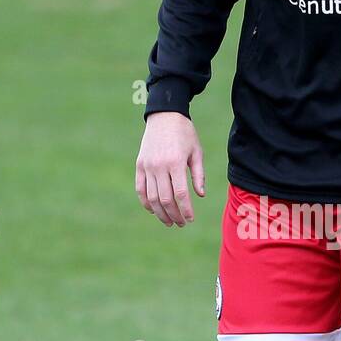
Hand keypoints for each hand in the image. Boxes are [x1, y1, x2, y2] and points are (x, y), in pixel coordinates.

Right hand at [135, 112, 204, 226]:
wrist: (164, 115)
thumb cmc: (185, 133)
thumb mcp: (196, 152)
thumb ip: (198, 174)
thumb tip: (200, 195)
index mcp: (176, 163)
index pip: (181, 194)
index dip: (186, 210)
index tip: (190, 219)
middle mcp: (159, 166)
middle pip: (165, 199)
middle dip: (174, 215)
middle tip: (181, 224)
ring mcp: (147, 166)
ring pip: (152, 198)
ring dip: (160, 213)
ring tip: (168, 222)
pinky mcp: (139, 165)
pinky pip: (140, 189)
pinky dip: (146, 202)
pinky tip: (154, 210)